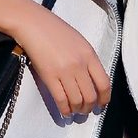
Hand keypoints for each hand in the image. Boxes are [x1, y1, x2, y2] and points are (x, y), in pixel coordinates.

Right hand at [8, 0, 111, 120]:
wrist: (33, 24)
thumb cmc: (55, 31)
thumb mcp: (79, 42)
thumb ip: (87, 60)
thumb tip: (92, 82)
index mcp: (89, 55)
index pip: (104, 83)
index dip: (104, 99)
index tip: (101, 104)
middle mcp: (79, 65)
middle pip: (91, 96)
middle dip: (89, 108)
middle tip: (86, 111)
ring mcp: (64, 71)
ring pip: (77, 100)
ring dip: (78, 110)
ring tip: (76, 112)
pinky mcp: (49, 77)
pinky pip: (61, 99)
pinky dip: (65, 110)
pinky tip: (65, 112)